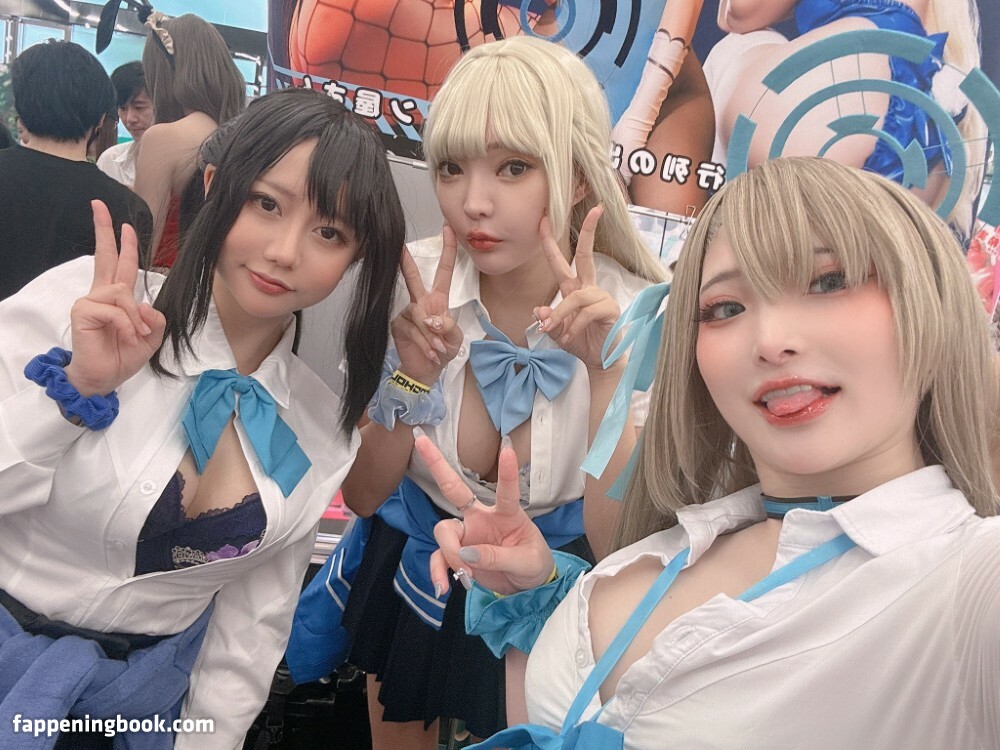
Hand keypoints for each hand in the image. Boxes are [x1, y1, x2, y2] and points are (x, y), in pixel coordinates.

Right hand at [63, 201, 166, 396]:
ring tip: (136, 335)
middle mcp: (101, 294)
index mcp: (116, 296)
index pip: (119, 264)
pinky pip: (115, 309)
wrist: (105, 378)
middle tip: (99, 205)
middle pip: (104, 255)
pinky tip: (127, 337)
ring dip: (135, 317)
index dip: (122, 243)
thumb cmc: (123, 355)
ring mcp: (90, 301)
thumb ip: (155, 318)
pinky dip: (127, 325)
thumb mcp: (151, 336)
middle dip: (103, 229)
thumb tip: (145, 304)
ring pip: (122, 292)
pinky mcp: (83, 311)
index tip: (123, 223)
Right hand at [392, 225, 463, 383]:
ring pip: (421, 316)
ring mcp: (408, 312)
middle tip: (401, 248)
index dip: (448, 251)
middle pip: (414, 279)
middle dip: (406, 263)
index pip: (443, 271)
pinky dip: (424, 343)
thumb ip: (448, 327)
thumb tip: (434, 319)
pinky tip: (430, 353)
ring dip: (431, 335)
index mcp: (438, 299)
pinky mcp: (398, 325)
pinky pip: (413, 330)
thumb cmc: (442, 350)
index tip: (448, 230)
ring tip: (438, 349)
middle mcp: (421, 302)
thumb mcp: (453, 338)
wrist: (426, 370)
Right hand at [420, 435, 553, 596]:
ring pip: (443, 530)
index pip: (507, 490)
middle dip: (437, 465)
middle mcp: (482, 518)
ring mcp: (467, 534)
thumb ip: (497, 557)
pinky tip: (443, 587)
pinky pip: (439, 558)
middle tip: (422, 441)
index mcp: (507, 514)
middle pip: (454, 489)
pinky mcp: (457, 554)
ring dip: (449, 553)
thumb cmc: (533, 564)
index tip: (507, 449)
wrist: (527, 588)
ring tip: (464, 576)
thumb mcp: (526, 562)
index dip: (507, 471)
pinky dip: (438, 572)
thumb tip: (465, 554)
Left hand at [534, 205, 621, 369]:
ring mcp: (600, 297)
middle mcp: (588, 288)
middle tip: (595, 209)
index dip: (550, 242)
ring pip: (575, 297)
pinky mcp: (609, 309)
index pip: (561, 261)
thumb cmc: (580, 342)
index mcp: (574, 289)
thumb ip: (547, 320)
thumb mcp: (557, 332)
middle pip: (586, 255)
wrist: (600, 361)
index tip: (544, 220)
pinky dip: (573, 326)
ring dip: (560, 315)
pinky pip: (585, 313)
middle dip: (589, 231)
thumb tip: (539, 311)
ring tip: (555, 333)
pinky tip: (569, 338)